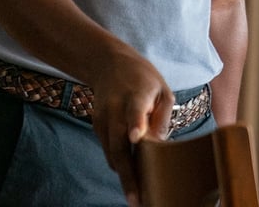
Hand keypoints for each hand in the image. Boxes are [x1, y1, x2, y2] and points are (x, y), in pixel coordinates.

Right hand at [85, 47, 174, 206]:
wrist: (108, 64)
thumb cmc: (142, 78)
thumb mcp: (161, 89)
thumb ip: (162, 116)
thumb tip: (160, 145)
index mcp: (135, 95)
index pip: (135, 110)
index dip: (136, 123)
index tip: (137, 137)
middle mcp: (114, 109)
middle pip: (119, 145)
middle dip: (128, 174)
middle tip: (137, 198)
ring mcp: (102, 120)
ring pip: (112, 154)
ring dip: (124, 176)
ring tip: (138, 197)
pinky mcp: (97, 127)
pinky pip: (109, 151)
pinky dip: (120, 165)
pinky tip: (133, 179)